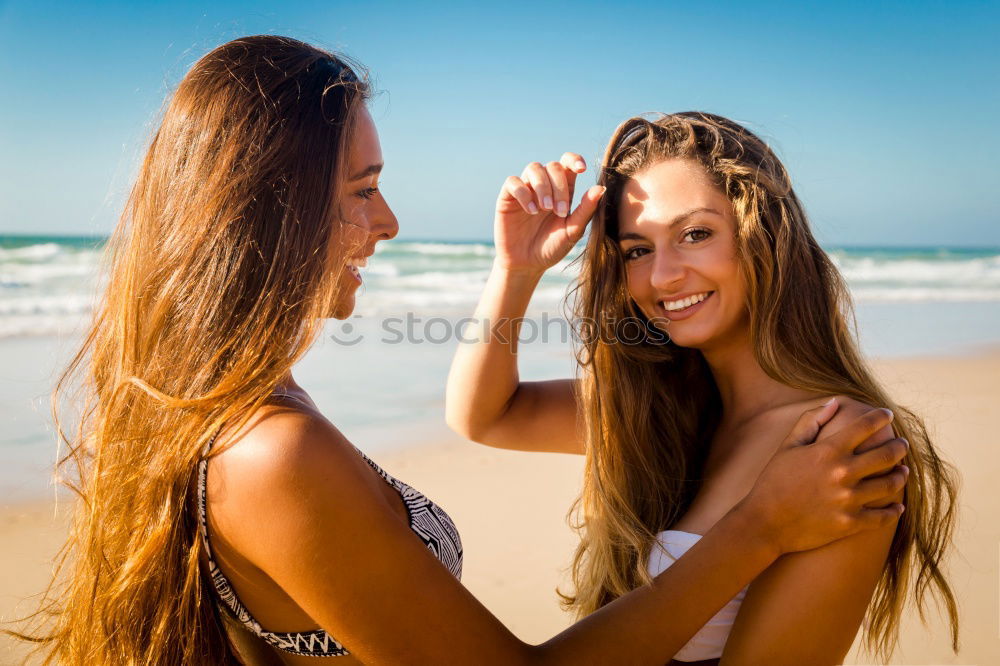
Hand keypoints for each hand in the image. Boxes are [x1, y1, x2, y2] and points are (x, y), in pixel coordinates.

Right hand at [494, 152, 605, 274]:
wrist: (527, 264)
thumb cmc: (552, 247)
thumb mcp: (572, 231)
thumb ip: (586, 210)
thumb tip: (601, 188)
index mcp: (562, 190)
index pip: (568, 163)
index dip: (574, 159)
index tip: (582, 169)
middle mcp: (544, 185)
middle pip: (553, 166)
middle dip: (558, 186)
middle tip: (560, 211)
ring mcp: (525, 189)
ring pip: (533, 168)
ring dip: (542, 186)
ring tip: (544, 209)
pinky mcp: (507, 197)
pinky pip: (513, 182)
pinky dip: (524, 193)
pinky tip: (531, 211)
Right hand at [737, 398, 907, 555]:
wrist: (765, 523)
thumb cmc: (774, 481)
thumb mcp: (787, 447)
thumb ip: (811, 421)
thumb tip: (835, 402)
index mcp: (827, 451)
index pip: (865, 427)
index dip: (881, 417)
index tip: (887, 414)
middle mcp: (842, 474)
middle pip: (886, 455)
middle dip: (899, 446)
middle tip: (902, 444)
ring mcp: (848, 500)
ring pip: (890, 484)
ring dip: (901, 475)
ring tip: (903, 470)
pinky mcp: (850, 523)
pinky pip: (883, 517)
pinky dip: (894, 510)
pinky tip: (897, 506)